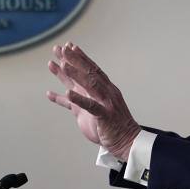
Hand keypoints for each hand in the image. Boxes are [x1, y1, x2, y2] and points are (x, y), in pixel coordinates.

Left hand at [46, 42, 140, 159]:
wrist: (127, 141)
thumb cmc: (109, 125)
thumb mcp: (92, 109)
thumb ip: (79, 99)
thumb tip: (66, 90)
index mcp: (105, 90)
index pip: (92, 70)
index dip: (80, 58)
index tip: (69, 47)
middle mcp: (106, 93)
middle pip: (89, 73)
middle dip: (75, 60)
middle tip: (62, 49)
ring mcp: (107, 103)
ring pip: (90, 85)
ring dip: (76, 74)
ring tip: (62, 64)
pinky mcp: (105, 116)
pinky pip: (91, 106)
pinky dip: (79, 100)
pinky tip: (67, 93)